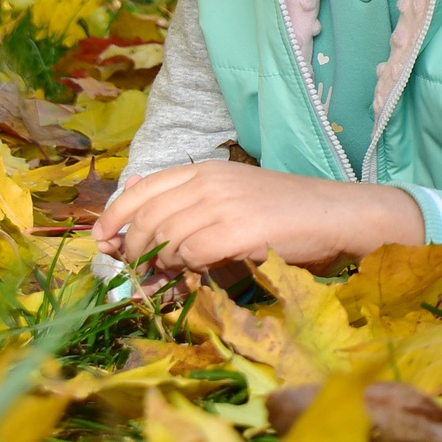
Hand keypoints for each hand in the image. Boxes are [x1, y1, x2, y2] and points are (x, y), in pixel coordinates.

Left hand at [95, 161, 422, 273]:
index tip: (104, 239)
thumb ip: (189, 201)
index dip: (114, 216)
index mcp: (206, 169)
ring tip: (170, 272)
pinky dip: (186, 268)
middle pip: (147, 217)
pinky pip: (191, 254)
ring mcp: (223, 205)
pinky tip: (197, 270)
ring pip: (165, 238)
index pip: (142, 189)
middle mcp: (210, 182)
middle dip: (133, 248)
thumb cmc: (288, 211)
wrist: (337, 214)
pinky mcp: (237, 231)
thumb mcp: (233, 194)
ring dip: (160, 262)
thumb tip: (134, 211)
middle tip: (137, 267)